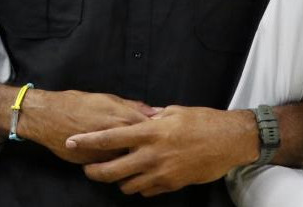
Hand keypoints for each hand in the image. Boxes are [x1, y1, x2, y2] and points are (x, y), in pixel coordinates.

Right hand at [16, 89, 156, 163]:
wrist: (47, 117)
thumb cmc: (74, 103)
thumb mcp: (105, 98)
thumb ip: (131, 106)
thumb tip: (153, 111)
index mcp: (124, 118)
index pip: (154, 128)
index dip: (160, 131)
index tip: (163, 133)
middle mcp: (119, 136)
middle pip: (146, 148)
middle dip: (150, 150)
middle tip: (152, 149)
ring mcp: (108, 152)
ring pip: (130, 160)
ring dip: (134, 159)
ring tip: (134, 156)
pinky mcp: (96, 163)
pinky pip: (113, 165)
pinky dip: (116, 162)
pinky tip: (115, 158)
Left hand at [68, 106, 258, 196]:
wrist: (231, 141)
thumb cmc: (203, 121)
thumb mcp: (173, 111)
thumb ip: (151, 116)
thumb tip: (140, 115)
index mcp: (149, 132)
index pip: (109, 138)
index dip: (86, 141)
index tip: (71, 142)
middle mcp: (152, 154)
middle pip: (112, 169)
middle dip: (94, 171)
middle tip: (87, 168)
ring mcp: (162, 172)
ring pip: (128, 185)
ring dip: (118, 180)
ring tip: (116, 172)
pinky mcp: (173, 184)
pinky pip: (147, 191)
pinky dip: (140, 186)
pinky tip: (140, 178)